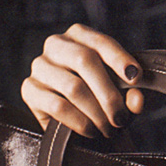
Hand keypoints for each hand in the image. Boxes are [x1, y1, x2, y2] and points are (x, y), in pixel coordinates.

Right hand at [21, 24, 143, 137]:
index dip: (119, 59)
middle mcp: (56, 45)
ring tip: (108, 128)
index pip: (101, 42)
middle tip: (121, 117)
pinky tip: (91, 130)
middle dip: (108, 93)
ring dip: (96, 112)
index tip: (136, 79)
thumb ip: (133, 94)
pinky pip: (58, 106)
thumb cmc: (103, 101)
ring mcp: (40, 67)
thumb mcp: (123, 94)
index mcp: (79, 35)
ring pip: (73, 86)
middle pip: (85, 60)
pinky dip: (80, 122)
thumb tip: (136, 99)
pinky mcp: (29, 90)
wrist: (80, 129)